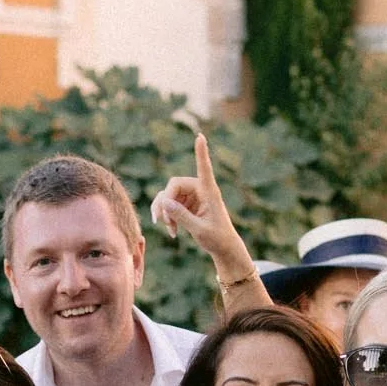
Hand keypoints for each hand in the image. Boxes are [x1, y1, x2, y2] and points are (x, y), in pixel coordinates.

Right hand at [147, 134, 251, 275]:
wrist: (223, 248)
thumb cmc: (217, 239)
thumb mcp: (199, 229)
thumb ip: (181, 216)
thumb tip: (164, 202)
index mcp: (209, 192)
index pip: (204, 168)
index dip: (201, 153)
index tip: (200, 136)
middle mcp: (200, 190)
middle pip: (173, 185)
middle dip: (165, 202)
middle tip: (162, 221)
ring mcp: (192, 196)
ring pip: (168, 195)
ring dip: (164, 212)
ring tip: (169, 229)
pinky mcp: (186, 204)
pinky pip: (169, 205)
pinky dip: (167, 217)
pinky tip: (172, 232)